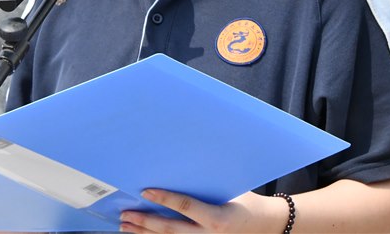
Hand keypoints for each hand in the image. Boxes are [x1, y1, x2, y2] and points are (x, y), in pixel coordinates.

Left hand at [120, 189, 288, 233]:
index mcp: (217, 218)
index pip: (186, 207)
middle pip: (170, 230)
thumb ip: (206, 183)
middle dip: (145, 222)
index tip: (144, 191)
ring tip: (125, 226)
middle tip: (125, 215)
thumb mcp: (230, 188)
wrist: (264, 226)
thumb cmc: (246, 201)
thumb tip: (183, 161)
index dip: (164, 199)